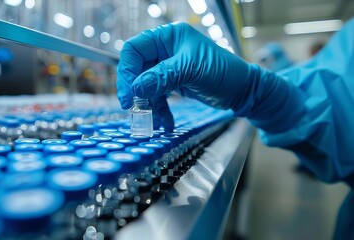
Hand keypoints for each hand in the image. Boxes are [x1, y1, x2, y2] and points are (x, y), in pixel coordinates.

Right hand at [117, 22, 304, 132]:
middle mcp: (166, 50)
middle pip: (138, 69)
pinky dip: (160, 111)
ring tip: (152, 122)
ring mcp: (169, 67)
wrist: (243, 90)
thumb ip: (161, 77)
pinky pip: (159, 96)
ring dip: (148, 105)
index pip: (135, 49)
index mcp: (168, 37)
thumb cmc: (222, 71)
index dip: (127, 71)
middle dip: (136, 91)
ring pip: (147, 86)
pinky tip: (166, 123)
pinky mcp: (174, 82)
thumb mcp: (190, 70)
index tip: (127, 94)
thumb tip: (135, 88)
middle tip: (133, 109)